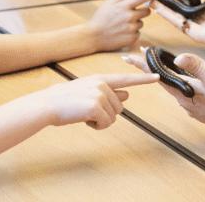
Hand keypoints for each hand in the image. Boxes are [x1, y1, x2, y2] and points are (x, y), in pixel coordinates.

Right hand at [43, 72, 158, 129]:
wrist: (48, 104)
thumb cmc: (66, 100)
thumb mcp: (88, 91)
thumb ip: (108, 92)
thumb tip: (126, 95)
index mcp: (100, 78)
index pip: (126, 78)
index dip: (142, 79)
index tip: (157, 77)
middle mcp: (102, 84)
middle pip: (120, 106)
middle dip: (108, 113)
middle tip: (88, 111)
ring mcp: (100, 94)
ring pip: (114, 116)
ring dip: (101, 121)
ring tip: (84, 114)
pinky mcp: (96, 106)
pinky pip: (106, 123)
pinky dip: (97, 126)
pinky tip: (84, 120)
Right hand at [87, 0, 153, 50]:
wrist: (93, 36)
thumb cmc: (101, 18)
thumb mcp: (109, 2)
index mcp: (124, 6)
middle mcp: (130, 17)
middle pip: (147, 11)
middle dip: (143, 10)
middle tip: (134, 12)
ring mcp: (131, 28)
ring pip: (141, 22)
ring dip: (135, 22)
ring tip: (122, 24)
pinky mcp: (131, 38)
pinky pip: (138, 32)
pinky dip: (132, 32)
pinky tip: (122, 31)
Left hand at [123, 51, 204, 136]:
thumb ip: (197, 66)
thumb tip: (177, 57)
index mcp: (184, 91)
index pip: (157, 76)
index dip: (143, 65)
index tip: (129, 57)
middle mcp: (184, 100)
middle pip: (161, 81)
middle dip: (149, 68)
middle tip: (137, 56)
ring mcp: (192, 105)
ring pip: (172, 87)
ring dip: (163, 75)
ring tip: (156, 64)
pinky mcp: (200, 108)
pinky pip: (183, 93)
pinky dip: (177, 83)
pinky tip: (180, 80)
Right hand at [151, 0, 204, 48]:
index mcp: (203, 18)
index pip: (186, 8)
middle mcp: (197, 25)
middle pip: (178, 13)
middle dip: (165, 4)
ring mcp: (196, 30)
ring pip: (175, 18)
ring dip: (162, 10)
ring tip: (151, 2)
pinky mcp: (196, 34)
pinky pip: (180, 24)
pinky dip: (168, 16)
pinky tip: (159, 9)